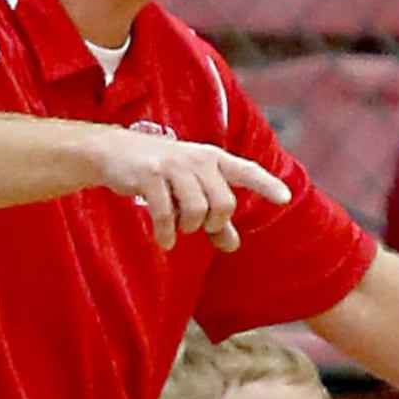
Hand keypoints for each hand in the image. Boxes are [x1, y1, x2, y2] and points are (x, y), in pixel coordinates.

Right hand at [93, 129, 290, 252]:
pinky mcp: (150, 175)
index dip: (267, 185)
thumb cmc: (159, 174)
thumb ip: (213, 219)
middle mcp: (198, 159)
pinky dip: (166, 233)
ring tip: (177, 226)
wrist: (113, 152)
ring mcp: (174, 165)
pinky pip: (167, 214)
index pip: (247, 171)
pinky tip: (163, 240)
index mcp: (213, 159)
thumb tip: (232, 245)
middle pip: (224, 204)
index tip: (285, 199)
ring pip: (198, 210)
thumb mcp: (189, 192)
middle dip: (212, 223)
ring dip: (188, 227)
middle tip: (197, 225)